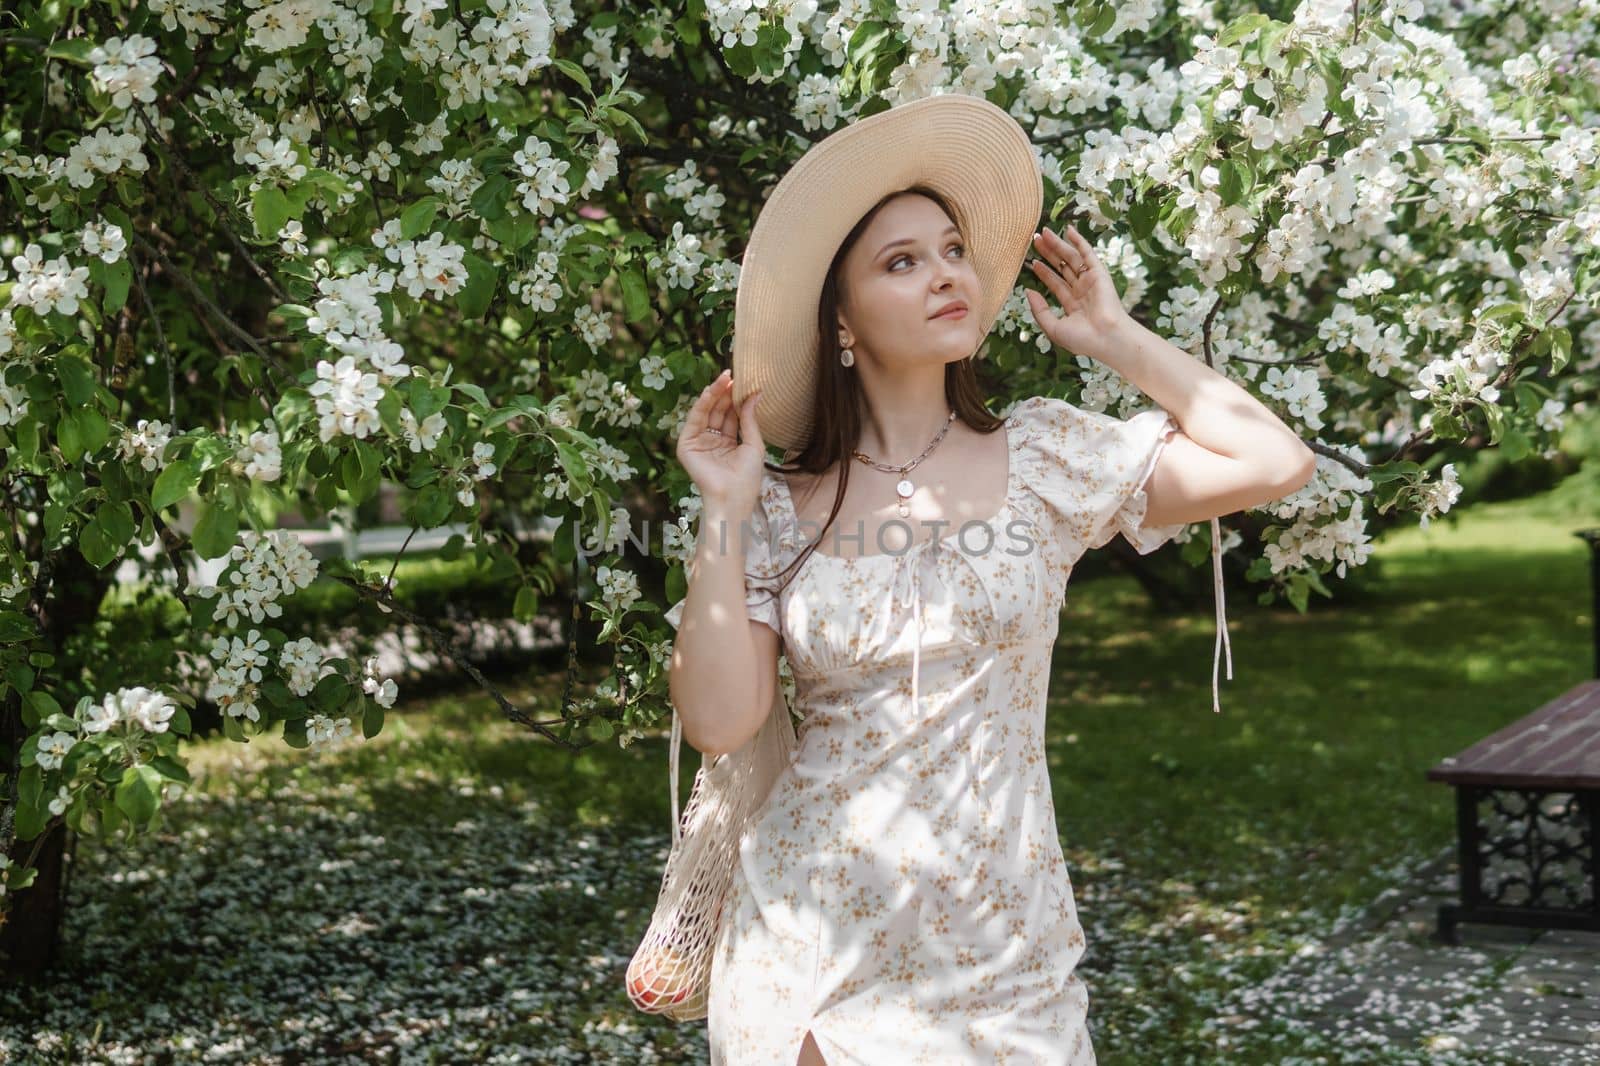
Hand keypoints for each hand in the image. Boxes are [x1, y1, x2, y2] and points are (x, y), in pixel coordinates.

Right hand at [675, 368, 764, 514]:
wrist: (733, 497)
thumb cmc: (747, 477)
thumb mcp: (753, 444)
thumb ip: (750, 419)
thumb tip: (755, 394)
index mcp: (728, 442)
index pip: (730, 415)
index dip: (736, 399)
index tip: (743, 381)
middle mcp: (712, 440)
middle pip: (718, 411)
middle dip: (725, 393)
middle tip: (733, 375)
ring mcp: (699, 442)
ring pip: (706, 412)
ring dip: (714, 394)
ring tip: (724, 379)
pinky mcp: (686, 446)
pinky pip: (694, 421)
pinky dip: (701, 405)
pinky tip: (710, 392)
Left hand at [1024, 223, 1131, 356]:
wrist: (1106, 338)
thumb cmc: (1083, 339)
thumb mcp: (1053, 327)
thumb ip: (1039, 310)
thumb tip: (1028, 291)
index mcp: (1073, 305)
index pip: (1056, 284)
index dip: (1044, 273)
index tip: (1032, 262)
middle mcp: (1082, 291)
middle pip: (1062, 267)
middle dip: (1049, 254)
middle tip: (1035, 240)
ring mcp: (1091, 281)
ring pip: (1071, 258)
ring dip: (1058, 244)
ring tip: (1044, 233)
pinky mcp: (1099, 273)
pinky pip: (1088, 254)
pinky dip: (1079, 241)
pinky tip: (1068, 230)